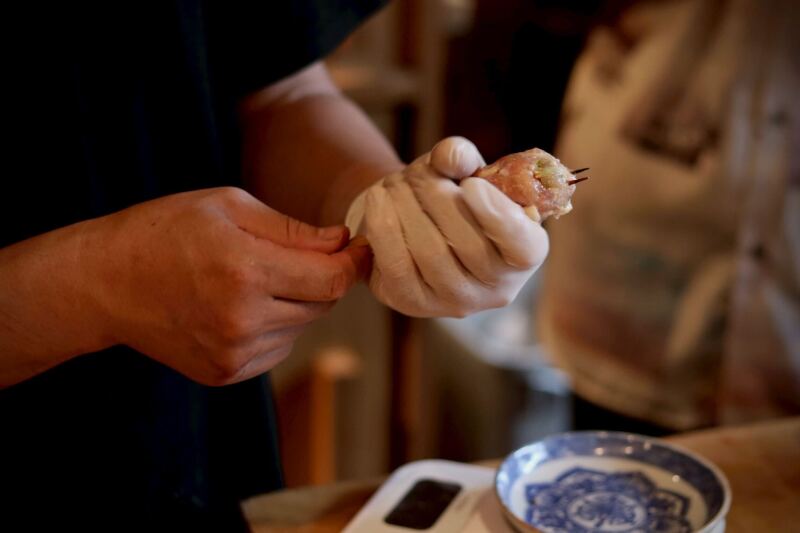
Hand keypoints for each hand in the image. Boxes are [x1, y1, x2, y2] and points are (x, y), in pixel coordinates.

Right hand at [90, 187, 369, 384]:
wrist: (105, 282)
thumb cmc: (166, 230)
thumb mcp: (227, 206)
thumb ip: (291, 229)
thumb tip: (341, 242)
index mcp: (244, 271)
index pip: (332, 279)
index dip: (354, 263)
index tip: (359, 248)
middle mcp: (242, 320)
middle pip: (322, 304)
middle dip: (321, 277)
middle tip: (296, 254)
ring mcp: (233, 353)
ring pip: (302, 327)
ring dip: (297, 302)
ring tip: (255, 277)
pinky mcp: (225, 374)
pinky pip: (278, 348)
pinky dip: (276, 326)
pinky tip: (241, 305)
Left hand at [346, 137, 548, 316]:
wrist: (410, 220)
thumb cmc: (448, 194)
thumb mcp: (461, 169)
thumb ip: (461, 157)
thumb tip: (450, 155)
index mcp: (525, 254)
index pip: (524, 247)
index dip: (498, 216)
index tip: (470, 184)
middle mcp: (497, 289)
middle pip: (470, 246)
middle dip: (437, 199)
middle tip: (416, 173)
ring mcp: (455, 303)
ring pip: (431, 254)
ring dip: (407, 209)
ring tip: (395, 184)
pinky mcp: (412, 303)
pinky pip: (397, 266)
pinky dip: (383, 228)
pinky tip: (378, 200)